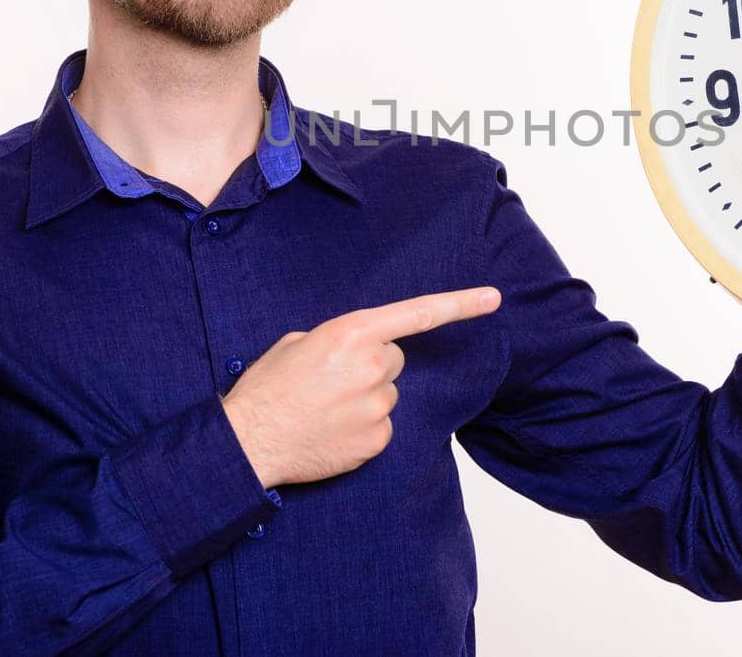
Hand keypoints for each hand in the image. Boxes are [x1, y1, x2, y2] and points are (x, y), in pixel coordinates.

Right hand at [221, 286, 501, 487]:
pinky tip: (331, 430)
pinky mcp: (376, 441)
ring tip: (325, 407)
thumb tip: (360, 349)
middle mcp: (372, 367)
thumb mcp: (298, 342)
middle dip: (371, 365)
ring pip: (387, 394)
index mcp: (352, 333)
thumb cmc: (267, 388)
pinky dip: (362, 427)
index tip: (493, 298)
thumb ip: (341, 339)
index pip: (419, 314)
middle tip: (331, 380)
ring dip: (364, 398)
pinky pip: (382, 426)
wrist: (249, 442)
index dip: (460, 304)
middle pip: (394, 359)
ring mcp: (377, 407)